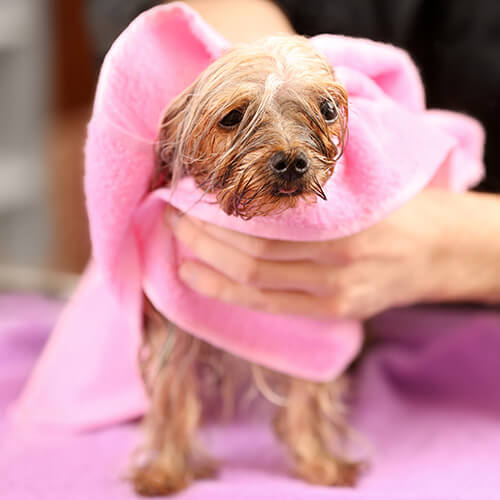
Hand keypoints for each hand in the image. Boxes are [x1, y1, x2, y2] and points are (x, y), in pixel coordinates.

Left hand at [166, 190, 499, 318]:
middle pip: (252, 252)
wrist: (440, 250)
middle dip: (202, 233)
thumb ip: (314, 171)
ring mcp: (334, 291)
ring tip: (177, 239)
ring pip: (255, 280)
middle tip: (172, 211)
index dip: (218, 208)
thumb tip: (255, 151)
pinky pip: (269, 303)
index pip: (264, 217)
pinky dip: (227, 292)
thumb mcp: (365, 173)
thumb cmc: (400, 202)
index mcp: (345, 217)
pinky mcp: (333, 310)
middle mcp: (337, 259)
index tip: (188, 189)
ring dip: (207, 261)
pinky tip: (196, 278)